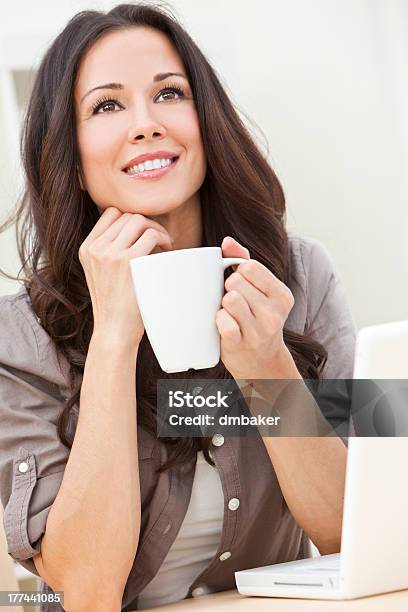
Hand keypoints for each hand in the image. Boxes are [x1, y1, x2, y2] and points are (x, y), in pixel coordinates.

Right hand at [79, 207, 172, 348]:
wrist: (113, 332)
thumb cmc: (115, 308)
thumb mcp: (101, 276)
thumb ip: (109, 255)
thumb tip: (135, 236)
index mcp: (86, 249)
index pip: (111, 214)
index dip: (132, 219)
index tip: (144, 234)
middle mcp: (95, 248)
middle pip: (127, 215)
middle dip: (148, 223)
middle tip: (161, 241)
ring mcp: (108, 253)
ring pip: (139, 221)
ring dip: (157, 229)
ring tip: (166, 245)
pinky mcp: (126, 261)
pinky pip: (150, 235)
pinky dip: (163, 239)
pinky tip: (168, 251)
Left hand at [215, 236, 295, 378]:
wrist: (261, 362)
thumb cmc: (256, 318)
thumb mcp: (259, 291)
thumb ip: (243, 261)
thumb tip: (227, 241)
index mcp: (282, 295)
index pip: (250, 266)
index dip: (238, 273)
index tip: (242, 286)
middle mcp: (275, 313)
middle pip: (235, 281)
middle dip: (229, 289)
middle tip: (235, 304)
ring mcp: (259, 331)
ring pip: (229, 299)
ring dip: (223, 306)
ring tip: (230, 314)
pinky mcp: (241, 344)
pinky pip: (223, 321)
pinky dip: (219, 321)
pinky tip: (225, 327)